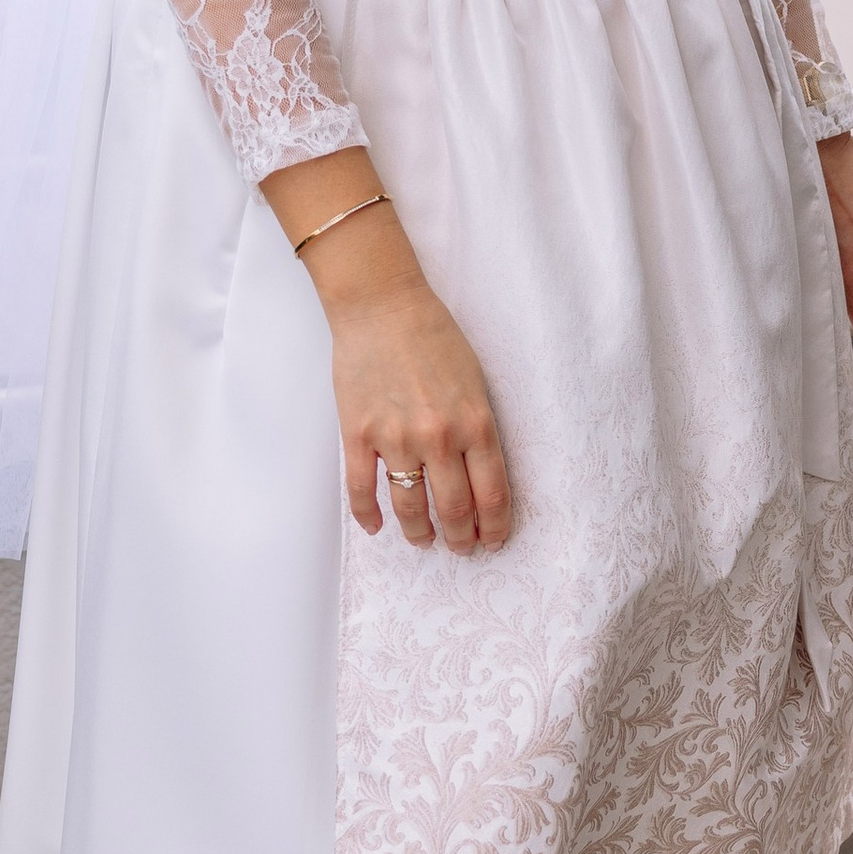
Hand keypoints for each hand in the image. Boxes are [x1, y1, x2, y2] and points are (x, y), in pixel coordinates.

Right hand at [261, 153, 511, 550]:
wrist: (381, 305)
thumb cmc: (434, 336)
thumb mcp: (475, 381)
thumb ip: (478, 429)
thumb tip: (479, 476)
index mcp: (476, 423)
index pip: (492, 495)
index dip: (494, 528)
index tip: (493, 541)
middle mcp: (438, 437)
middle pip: (453, 510)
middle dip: (460, 538)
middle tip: (461, 548)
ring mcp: (395, 438)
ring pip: (409, 508)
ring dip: (419, 534)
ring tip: (424, 542)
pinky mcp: (358, 434)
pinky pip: (362, 490)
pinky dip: (369, 516)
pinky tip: (377, 527)